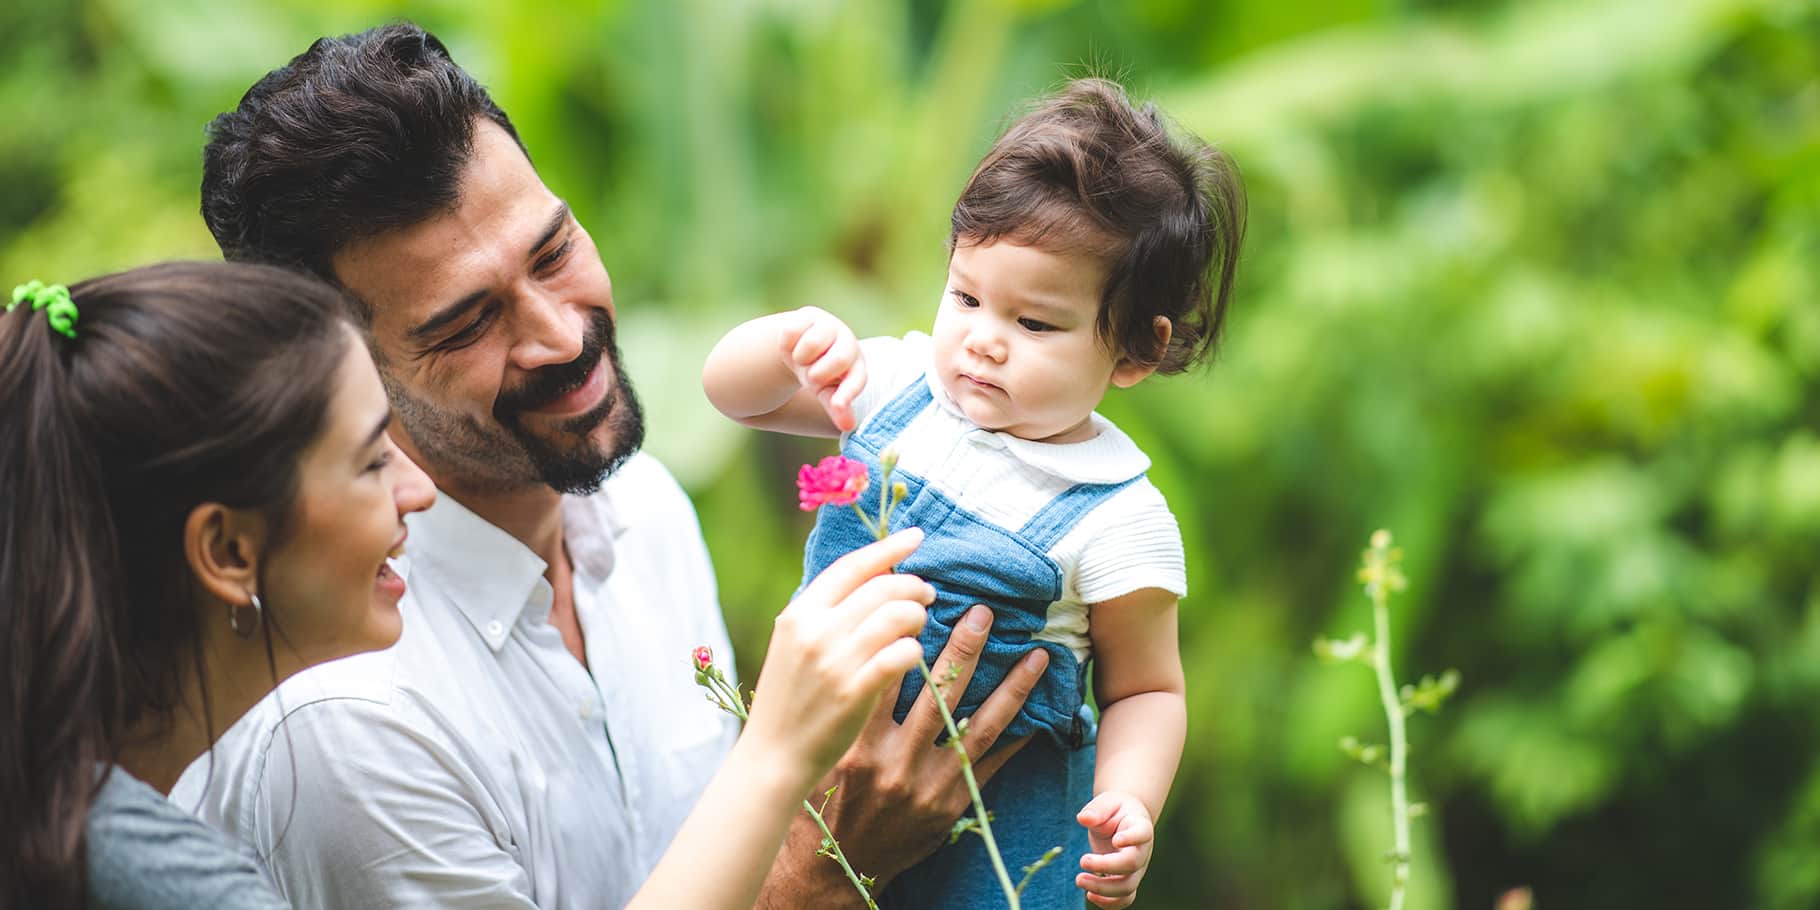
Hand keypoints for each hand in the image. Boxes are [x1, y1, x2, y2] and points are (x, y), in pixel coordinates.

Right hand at [743, 529, 932, 776]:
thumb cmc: (789, 699)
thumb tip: (873, 577)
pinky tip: (912, 656)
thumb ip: (824, 612)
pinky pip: (902, 654)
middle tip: (927, 594)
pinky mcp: (855, 691)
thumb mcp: (793, 645)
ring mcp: (835, 661)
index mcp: (799, 613)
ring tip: (919, 625)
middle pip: (882, 587)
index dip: (888, 547)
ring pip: (898, 615)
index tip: (917, 536)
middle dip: (913, 585)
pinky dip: (914, 650)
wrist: (773, 756)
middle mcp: (815, 631)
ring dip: (918, 616)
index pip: (852, 565)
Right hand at [776, 306, 866, 430]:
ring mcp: (830, 325)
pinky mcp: (810, 314)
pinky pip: (791, 332)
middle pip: (839, 359)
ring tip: (802, 360)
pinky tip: (793, 345)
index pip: (857, 379)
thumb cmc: (819, 375)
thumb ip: (837, 406)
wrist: (801, 347)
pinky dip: (787, 344)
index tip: (837, 406)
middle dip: (818, 374)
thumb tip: (849, 426)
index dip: (847, 393)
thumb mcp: (826, 392)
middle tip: (810, 377)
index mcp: (856, 365)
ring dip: (800, 359)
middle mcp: (848, 342)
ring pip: (811, 345)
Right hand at [800, 605, 1048, 887]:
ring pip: (979, 727)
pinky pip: (992, 764)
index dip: (909, 637)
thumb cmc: (826, 800)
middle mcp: (895, 762)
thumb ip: (850, 707)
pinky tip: (1041, 711)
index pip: (888, 678)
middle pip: (939, 694)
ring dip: (1013, 689)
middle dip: (966, 650)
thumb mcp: (827, 750)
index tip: (928, 602)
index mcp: (858, 744)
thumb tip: (865, 645)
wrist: (837, 866)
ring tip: (1039, 657)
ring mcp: (928, 785)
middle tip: (986, 612)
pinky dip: (1017, 736)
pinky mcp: (951, 805)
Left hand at [1074, 791, 1154, 907]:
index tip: (1116, 840)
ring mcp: (1137, 868)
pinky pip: (1124, 899)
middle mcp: (1143, 850)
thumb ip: (1097, 810)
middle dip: (1106, 866)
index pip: (1142, 834)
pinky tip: (1089, 894)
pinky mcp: (1128, 880)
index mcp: (1140, 826)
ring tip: (1080, 880)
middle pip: (1132, 864)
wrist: (1125, 820)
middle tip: (1082, 860)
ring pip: (1127, 886)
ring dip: (1103, 888)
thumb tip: (1084, 819)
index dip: (1132, 838)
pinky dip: (1108, 903)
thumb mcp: (1106, 802)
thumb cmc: (1114, 810)